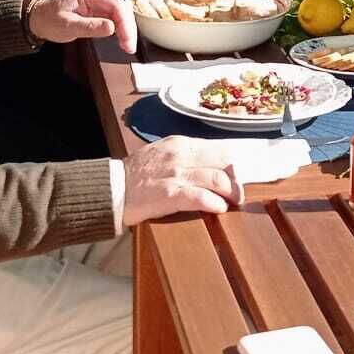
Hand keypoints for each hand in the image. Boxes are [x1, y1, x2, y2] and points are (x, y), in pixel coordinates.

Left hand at [26, 0, 137, 53]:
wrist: (39, 18)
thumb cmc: (50, 19)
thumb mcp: (67, 25)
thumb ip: (90, 26)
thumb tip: (112, 28)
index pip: (116, 5)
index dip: (125, 23)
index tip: (127, 39)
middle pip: (122, 9)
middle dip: (128, 28)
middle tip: (129, 47)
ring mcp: (99, 3)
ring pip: (121, 15)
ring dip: (126, 30)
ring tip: (127, 46)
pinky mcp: (99, 12)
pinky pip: (115, 19)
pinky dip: (120, 30)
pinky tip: (122, 41)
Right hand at [122, 136, 245, 224]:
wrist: (111, 188)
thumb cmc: (136, 174)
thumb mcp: (163, 154)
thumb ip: (186, 157)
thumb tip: (212, 165)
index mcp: (181, 144)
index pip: (220, 148)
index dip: (235, 163)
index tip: (241, 175)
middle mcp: (181, 155)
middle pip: (224, 162)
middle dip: (237, 179)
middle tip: (238, 193)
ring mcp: (175, 174)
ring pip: (218, 179)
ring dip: (230, 193)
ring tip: (231, 202)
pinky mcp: (170, 194)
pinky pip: (201, 197)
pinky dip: (215, 204)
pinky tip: (218, 209)